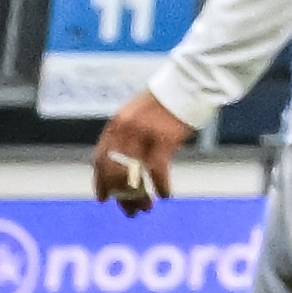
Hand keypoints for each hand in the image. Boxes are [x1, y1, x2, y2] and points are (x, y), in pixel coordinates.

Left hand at [92, 91, 192, 212]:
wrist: (191, 81)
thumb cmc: (170, 98)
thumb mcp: (140, 113)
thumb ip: (130, 133)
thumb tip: (129, 161)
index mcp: (116, 124)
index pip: (100, 159)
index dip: (101, 182)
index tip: (105, 199)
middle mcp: (124, 131)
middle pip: (114, 171)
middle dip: (120, 195)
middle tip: (130, 210)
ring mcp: (142, 134)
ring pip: (133, 174)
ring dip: (139, 195)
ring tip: (147, 207)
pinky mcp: (163, 138)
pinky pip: (157, 170)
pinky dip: (161, 185)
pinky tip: (166, 195)